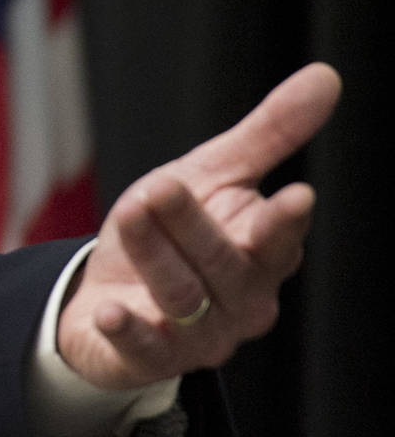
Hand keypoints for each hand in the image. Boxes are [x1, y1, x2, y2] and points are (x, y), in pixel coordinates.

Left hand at [58, 63, 337, 390]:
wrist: (110, 293)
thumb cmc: (172, 232)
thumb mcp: (214, 174)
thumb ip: (270, 134)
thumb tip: (326, 76)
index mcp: (261, 255)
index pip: (278, 240)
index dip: (284, 223)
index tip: (293, 195)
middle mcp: (240, 303)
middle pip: (225, 266)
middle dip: (194, 227)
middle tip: (160, 187)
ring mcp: (200, 337)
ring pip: (183, 298)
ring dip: (154, 257)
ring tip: (128, 216)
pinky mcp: (151, 360)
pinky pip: (146, 350)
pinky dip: (130, 330)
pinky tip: (111, 310)